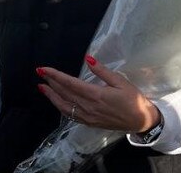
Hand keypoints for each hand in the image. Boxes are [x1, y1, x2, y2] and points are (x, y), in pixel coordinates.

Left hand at [37, 55, 159, 132]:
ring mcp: (88, 117)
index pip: (70, 83)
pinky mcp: (89, 123)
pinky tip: (57, 101)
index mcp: (96, 95)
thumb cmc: (133, 99)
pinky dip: (61, 107)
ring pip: (64, 106)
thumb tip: (88, 59)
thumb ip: (103, 71)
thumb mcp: (121, 82)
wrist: (140, 121)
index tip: (44, 69)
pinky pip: (70, 115)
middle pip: (65, 93)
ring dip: (52, 96)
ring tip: (42, 88)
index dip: (55, 76)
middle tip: (40, 73)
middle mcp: (89, 107)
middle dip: (51, 82)